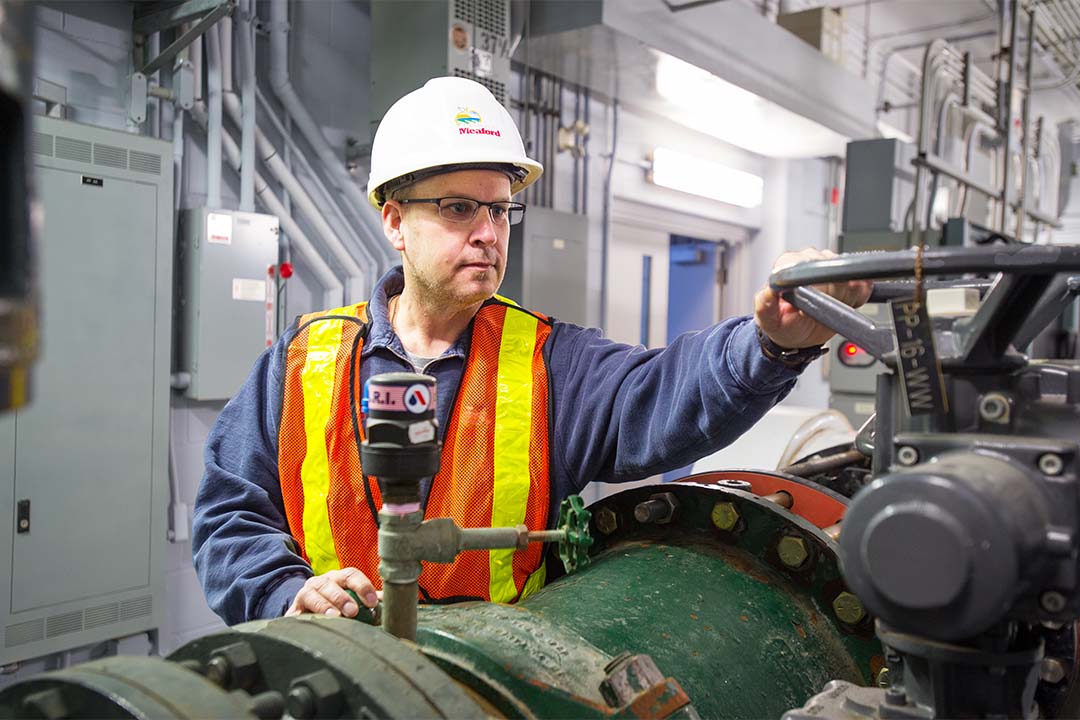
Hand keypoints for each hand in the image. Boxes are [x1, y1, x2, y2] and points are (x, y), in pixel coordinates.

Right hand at [285, 567, 378, 617]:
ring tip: (335, 616)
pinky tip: (312, 625)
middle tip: (353, 611)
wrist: (305, 610)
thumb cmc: (335, 604)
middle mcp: (321, 582)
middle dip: (342, 597)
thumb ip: (369, 601)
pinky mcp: (293, 610)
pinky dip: (303, 618)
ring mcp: (305, 594)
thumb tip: (391, 603)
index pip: (351, 574)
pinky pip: (296, 612)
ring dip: (325, 605)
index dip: (362, 586)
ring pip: (312, 594)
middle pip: (331, 583)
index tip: (372, 602)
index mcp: (338, 578)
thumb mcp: (351, 599)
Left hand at [754, 248, 871, 348]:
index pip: (808, 263)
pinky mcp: (846, 279)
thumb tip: (769, 290)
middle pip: (832, 267)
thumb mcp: (767, 319)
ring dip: (845, 294)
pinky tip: (845, 304)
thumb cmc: (780, 324)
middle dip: (830, 290)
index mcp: (788, 265)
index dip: (816, 282)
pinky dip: (859, 295)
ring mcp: (829, 267)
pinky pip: (862, 283)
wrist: (796, 336)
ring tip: (829, 307)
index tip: (816, 298)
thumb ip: (765, 304)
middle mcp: (809, 260)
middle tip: (820, 308)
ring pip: (849, 274)